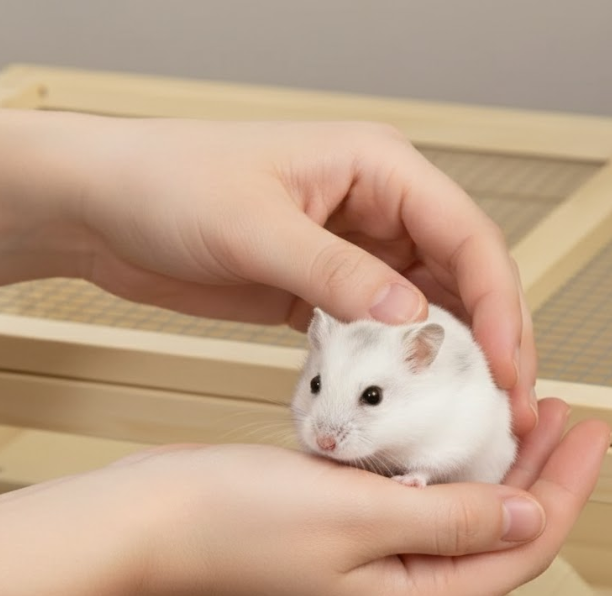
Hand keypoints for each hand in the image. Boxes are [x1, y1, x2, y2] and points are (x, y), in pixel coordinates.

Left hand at [68, 118, 536, 432]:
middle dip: (492, 339)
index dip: (498, 302)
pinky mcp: (324, 291)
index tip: (507, 363)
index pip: (467, 235)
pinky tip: (410, 399)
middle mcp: (377, 208)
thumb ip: (336, 273)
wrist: (104, 209)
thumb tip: (410, 316)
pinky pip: (379, 331)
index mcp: (377, 167)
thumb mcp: (254, 227)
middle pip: (463, 276)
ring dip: (452, 359)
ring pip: (428, 309)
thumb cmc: (167, 184)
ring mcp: (354, 253)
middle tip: (506, 402)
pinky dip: (398, 365)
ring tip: (470, 412)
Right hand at [123, 399, 609, 595]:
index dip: (565, 488)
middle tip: (565, 415)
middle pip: (494, 535)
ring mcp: (365, 568)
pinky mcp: (340, 538)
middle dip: (536, 474)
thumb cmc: (232, 521)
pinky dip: (440, 468)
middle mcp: (392, 595)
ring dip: (490, 467)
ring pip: (455, 517)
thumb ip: (452, 521)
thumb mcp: (357, 514)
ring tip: (519, 415)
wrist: (149, 520)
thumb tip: (530, 518)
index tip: (592, 432)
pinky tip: (447, 432)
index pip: (520, 549)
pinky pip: (413, 505)